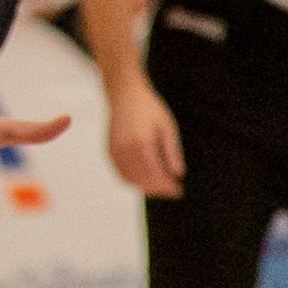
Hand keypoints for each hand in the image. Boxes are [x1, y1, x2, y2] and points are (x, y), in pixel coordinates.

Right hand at [105, 78, 185, 197]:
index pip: (156, 174)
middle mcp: (126, 150)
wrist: (125, 95)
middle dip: (159, 189)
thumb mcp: (168, 128)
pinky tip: (146, 181)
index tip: (178, 191)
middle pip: (143, 180)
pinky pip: (121, 174)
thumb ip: (172, 152)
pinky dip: (133, 181)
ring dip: (146, 187)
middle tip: (172, 191)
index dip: (168, 186)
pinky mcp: (109, 152)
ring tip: (161, 188)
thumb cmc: (150, 109)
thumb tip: (178, 174)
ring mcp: (115, 152)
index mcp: (142, 143)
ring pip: (131, 180)